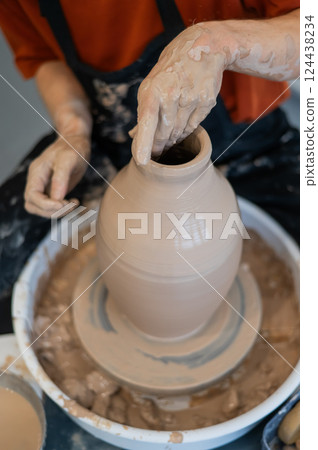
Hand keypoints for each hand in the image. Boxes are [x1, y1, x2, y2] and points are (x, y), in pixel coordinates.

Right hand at [24, 135, 90, 216]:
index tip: (63, 204)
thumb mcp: (68, 160)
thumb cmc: (72, 148)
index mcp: (37, 173)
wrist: (76, 142)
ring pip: (41, 209)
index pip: (32, 197)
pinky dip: (62, 209)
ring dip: (57, 212)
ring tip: (73, 204)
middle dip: (52, 210)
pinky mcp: (53, 190)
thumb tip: (57, 198)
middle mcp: (37, 181)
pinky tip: (73, 201)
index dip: (46, 205)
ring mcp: (44, 186)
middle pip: (34, 206)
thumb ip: (61, 178)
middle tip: (70, 205)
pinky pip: (52, 206)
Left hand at [132, 23, 227, 164]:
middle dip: (160, 145)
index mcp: (152, 90)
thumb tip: (134, 137)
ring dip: (173, 138)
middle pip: (164, 133)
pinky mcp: (206, 101)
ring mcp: (191, 98)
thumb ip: (144, 111)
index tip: (142, 160)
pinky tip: (184, 122)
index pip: (146, 121)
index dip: (144, 142)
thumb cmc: (170, 70)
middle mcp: (171, 94)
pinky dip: (187, 129)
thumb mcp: (151, 85)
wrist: (202, 47)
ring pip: (179, 132)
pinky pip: (194, 125)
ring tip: (170, 136)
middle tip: (157, 151)